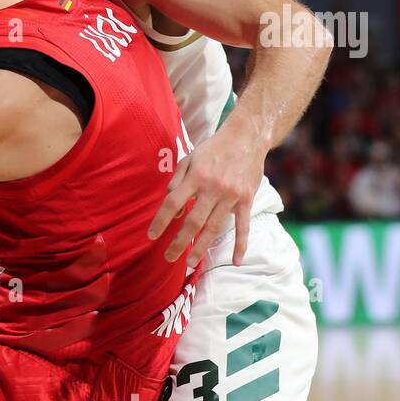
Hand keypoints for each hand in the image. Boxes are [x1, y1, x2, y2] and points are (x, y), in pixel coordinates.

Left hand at [148, 125, 265, 266]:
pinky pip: (243, 226)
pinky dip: (241, 245)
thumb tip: (172, 208)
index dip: (161, 221)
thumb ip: (177, 180)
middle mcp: (213, 188)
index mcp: (196, 176)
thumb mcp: (189, 157)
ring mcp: (231, 196)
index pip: (173, 203)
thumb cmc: (213, 148)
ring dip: (202, 247)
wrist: (247, 137)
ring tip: (190, 263)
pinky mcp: (247, 200)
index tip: (152, 235)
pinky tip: (236, 261)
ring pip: (214, 227)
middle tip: (169, 257)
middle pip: (193, 221)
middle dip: (179, 242)